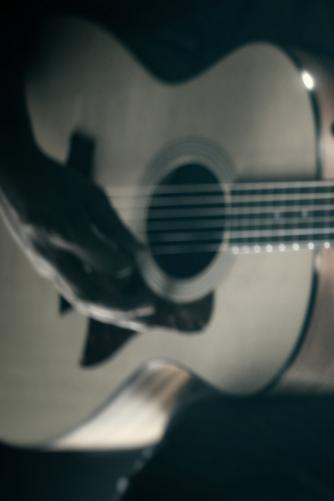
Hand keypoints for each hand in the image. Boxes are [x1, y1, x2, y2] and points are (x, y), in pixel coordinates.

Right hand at [0, 151, 209, 331]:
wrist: (13, 179)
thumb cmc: (55, 181)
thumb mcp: (91, 195)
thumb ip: (115, 227)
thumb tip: (142, 255)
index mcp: (65, 232)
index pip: (103, 262)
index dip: (127, 266)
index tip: (142, 259)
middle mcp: (51, 256)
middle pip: (88, 295)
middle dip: (123, 309)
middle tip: (151, 308)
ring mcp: (46, 266)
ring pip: (81, 301)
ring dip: (115, 314)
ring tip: (145, 321)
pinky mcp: (46, 269)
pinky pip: (76, 294)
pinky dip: (102, 305)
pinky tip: (125, 310)